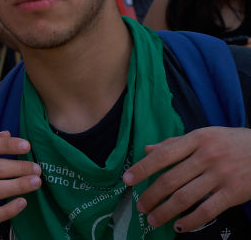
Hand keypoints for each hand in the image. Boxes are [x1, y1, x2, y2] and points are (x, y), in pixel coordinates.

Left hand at [123, 127, 250, 231]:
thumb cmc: (233, 142)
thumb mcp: (205, 135)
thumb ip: (175, 143)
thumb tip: (147, 149)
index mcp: (196, 139)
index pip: (163, 155)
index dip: (142, 168)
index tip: (127, 180)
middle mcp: (206, 156)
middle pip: (170, 180)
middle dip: (151, 195)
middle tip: (140, 207)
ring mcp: (221, 175)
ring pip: (185, 197)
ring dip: (165, 211)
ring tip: (153, 219)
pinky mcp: (234, 192)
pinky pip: (207, 210)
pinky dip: (191, 220)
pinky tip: (180, 226)